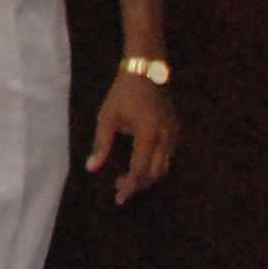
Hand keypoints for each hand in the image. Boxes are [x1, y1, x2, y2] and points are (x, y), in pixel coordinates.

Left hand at [88, 70, 177, 200]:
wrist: (147, 70)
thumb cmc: (123, 92)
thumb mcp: (107, 117)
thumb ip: (101, 144)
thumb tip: (91, 168)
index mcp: (148, 135)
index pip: (140, 170)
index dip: (130, 186)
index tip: (118, 197)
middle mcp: (166, 137)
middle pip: (155, 173)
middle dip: (139, 184)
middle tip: (120, 188)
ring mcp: (174, 133)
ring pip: (165, 166)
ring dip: (147, 176)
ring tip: (127, 178)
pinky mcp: (176, 129)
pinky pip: (169, 155)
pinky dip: (155, 165)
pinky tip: (140, 164)